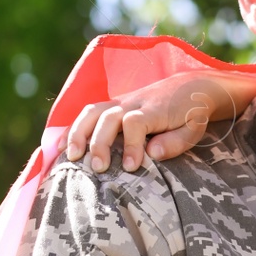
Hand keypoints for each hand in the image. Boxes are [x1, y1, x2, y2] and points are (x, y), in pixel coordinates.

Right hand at [64, 69, 255, 171]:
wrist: (190, 86)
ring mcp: (120, 101)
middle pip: (108, 117)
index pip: (135, 123)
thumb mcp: (194, 129)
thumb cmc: (192, 114)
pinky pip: (87, 112)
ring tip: (71, 157)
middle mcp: (133, 103)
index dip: (131, 145)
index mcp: (154, 110)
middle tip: (98, 168)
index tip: (130, 167)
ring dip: (78, 133)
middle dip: (100, 143)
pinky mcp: (112, 104)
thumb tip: (152, 153)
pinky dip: (72, 128)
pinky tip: (61, 147)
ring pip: (92, 112)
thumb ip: (175, 142)